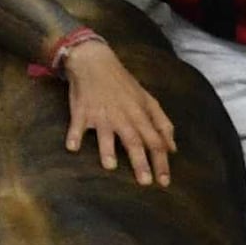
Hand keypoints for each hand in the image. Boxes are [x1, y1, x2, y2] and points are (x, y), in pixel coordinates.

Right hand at [59, 42, 178, 185]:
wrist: (94, 61)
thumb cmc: (123, 85)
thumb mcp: (147, 100)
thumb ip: (162, 124)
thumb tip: (173, 149)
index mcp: (140, 115)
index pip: (155, 141)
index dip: (161, 161)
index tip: (165, 182)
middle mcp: (122, 116)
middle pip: (134, 141)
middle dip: (140, 161)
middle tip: (145, 182)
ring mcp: (101, 114)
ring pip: (106, 134)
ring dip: (107, 149)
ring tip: (110, 166)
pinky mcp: (81, 111)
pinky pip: (77, 125)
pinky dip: (74, 135)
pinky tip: (72, 147)